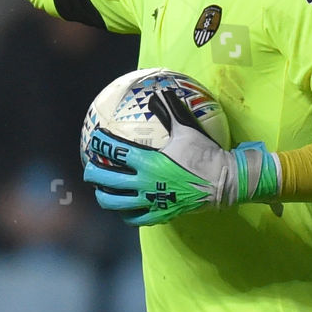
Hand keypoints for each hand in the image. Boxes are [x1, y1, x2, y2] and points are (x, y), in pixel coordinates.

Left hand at [84, 87, 278, 225]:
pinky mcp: (159, 214)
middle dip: (92, 174)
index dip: (100, 145)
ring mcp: (150, 201)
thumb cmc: (204, 154)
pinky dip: (126, 214)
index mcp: (147, 161)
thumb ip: (169, 111)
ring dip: (104, 197)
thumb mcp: (186, 129)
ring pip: (116, 203)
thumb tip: (158, 92)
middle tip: (89, 169)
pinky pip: (135, 218)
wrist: (222, 181)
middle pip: (107, 180)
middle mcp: (144, 183)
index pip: (115, 152)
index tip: (93, 140)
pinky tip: (124, 210)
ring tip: (101, 192)